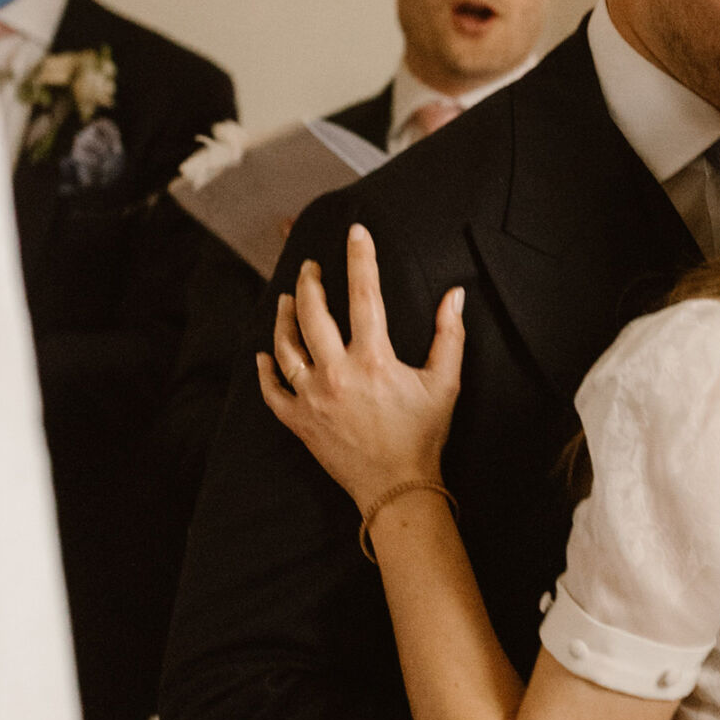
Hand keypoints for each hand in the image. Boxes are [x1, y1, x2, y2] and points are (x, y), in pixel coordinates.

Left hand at [258, 224, 462, 513]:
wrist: (397, 488)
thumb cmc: (424, 436)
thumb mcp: (445, 384)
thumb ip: (449, 335)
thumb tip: (455, 295)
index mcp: (373, 359)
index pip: (364, 294)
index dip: (360, 258)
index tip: (356, 231)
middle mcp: (336, 373)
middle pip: (312, 313)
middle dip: (310, 283)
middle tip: (310, 268)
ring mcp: (312, 398)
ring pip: (285, 346)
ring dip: (283, 318)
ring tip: (286, 300)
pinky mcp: (299, 421)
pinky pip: (272, 391)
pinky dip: (265, 371)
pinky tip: (263, 355)